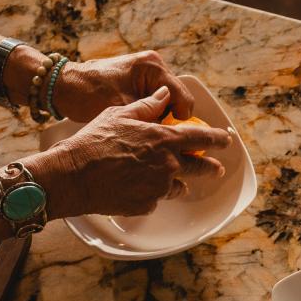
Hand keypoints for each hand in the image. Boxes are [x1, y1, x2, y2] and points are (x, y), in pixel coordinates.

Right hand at [31, 86, 230, 217]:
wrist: (75, 175)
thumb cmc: (94, 141)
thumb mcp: (119, 114)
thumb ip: (147, 106)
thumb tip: (164, 95)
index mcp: (163, 139)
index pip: (201, 137)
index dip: (216, 139)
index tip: (226, 140)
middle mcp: (168, 164)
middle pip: (199, 167)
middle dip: (210, 168)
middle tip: (216, 169)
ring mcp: (159, 187)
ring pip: (177, 186)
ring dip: (176, 182)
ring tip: (168, 179)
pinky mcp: (148, 204)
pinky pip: (156, 198)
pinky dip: (151, 193)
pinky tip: (136, 187)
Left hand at [53, 50, 195, 122]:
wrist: (64, 87)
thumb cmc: (89, 94)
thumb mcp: (123, 108)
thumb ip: (152, 117)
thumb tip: (173, 135)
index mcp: (153, 67)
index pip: (183, 99)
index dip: (178, 122)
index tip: (165, 136)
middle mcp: (154, 66)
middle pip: (178, 101)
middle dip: (169, 120)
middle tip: (153, 134)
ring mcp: (147, 73)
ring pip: (169, 103)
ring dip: (160, 118)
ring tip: (143, 129)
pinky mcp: (140, 81)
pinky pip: (156, 102)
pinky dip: (151, 114)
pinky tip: (139, 123)